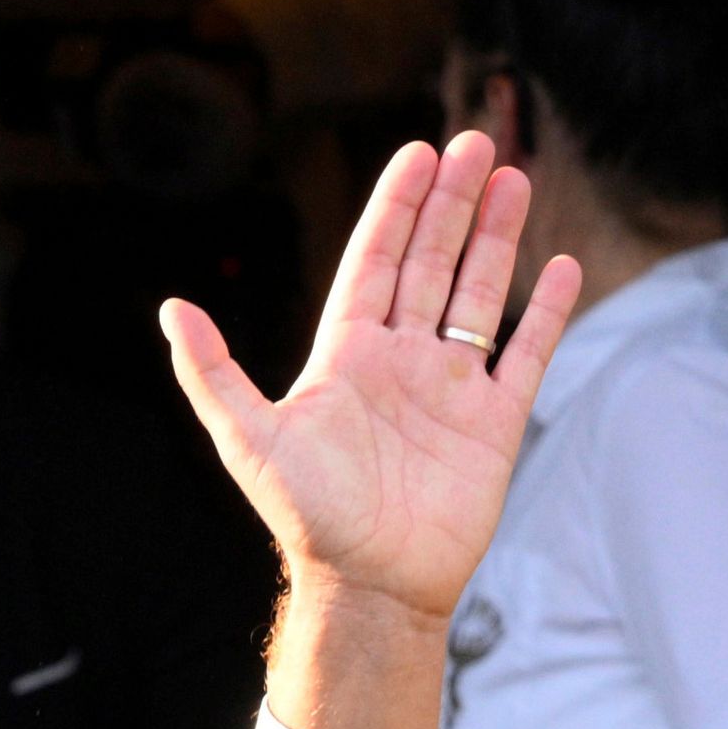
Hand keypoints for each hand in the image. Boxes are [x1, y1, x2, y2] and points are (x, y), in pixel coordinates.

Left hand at [159, 131, 579, 728]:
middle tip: (476, 142)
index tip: (417, 155)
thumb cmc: (308, 517)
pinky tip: (556, 266)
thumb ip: (212, 373)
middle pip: (432, 264)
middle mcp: (399, 363)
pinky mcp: (494, 424)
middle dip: (453, 205)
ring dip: (496, 239)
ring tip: (515, 180)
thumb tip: (171, 310)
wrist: (370, 586)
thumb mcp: (250, 439)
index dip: (396, 208)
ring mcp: (449, 390)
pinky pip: (524, 355)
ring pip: (479, 296)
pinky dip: (545, 313)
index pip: (375, 263)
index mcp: (346, 356)